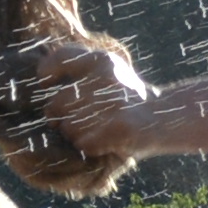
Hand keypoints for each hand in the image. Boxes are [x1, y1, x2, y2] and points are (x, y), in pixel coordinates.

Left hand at [20, 38, 153, 175]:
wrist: (166, 117)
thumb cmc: (127, 96)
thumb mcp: (107, 70)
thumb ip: (75, 65)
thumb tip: (41, 76)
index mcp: (102, 60)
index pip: (60, 59)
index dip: (48, 73)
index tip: (47, 83)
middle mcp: (106, 77)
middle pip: (56, 105)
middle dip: (62, 118)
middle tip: (84, 119)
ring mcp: (113, 104)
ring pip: (68, 129)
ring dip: (77, 135)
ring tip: (98, 129)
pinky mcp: (118, 128)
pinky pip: (83, 144)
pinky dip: (91, 148)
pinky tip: (106, 141)